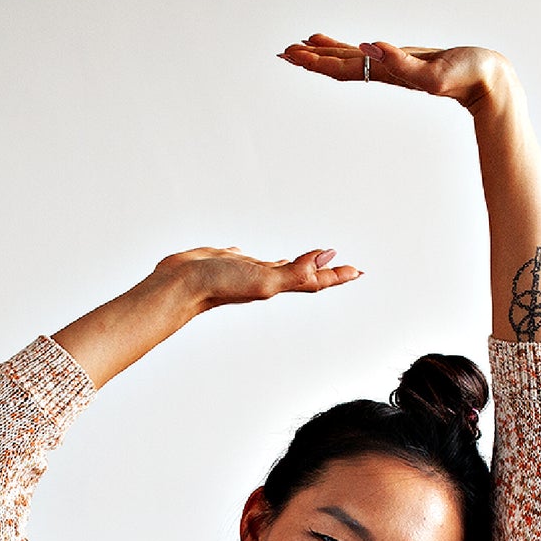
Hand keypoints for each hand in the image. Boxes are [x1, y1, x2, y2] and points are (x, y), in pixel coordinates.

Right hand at [155, 245, 361, 310]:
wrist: (183, 285)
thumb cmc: (222, 285)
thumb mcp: (266, 278)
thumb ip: (297, 270)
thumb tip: (327, 257)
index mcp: (278, 283)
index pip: (316, 279)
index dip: (337, 275)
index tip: (358, 271)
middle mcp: (266, 278)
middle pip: (304, 274)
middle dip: (324, 270)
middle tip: (343, 267)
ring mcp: (247, 270)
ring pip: (279, 266)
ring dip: (296, 263)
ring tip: (309, 260)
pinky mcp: (227, 261)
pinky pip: (250, 258)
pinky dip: (260, 257)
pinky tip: (259, 255)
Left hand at [279, 35, 515, 113]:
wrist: (488, 82)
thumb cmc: (466, 77)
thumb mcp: (433, 73)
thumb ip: (401, 63)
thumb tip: (369, 47)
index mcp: (388, 72)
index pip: (344, 67)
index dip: (317, 61)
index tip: (292, 55)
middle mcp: (387, 69)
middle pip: (341, 64)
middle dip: (312, 58)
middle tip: (284, 52)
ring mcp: (395, 65)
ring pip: (353, 59)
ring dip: (326, 53)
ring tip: (302, 47)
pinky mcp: (406, 59)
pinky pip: (370, 53)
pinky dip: (351, 47)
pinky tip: (342, 43)